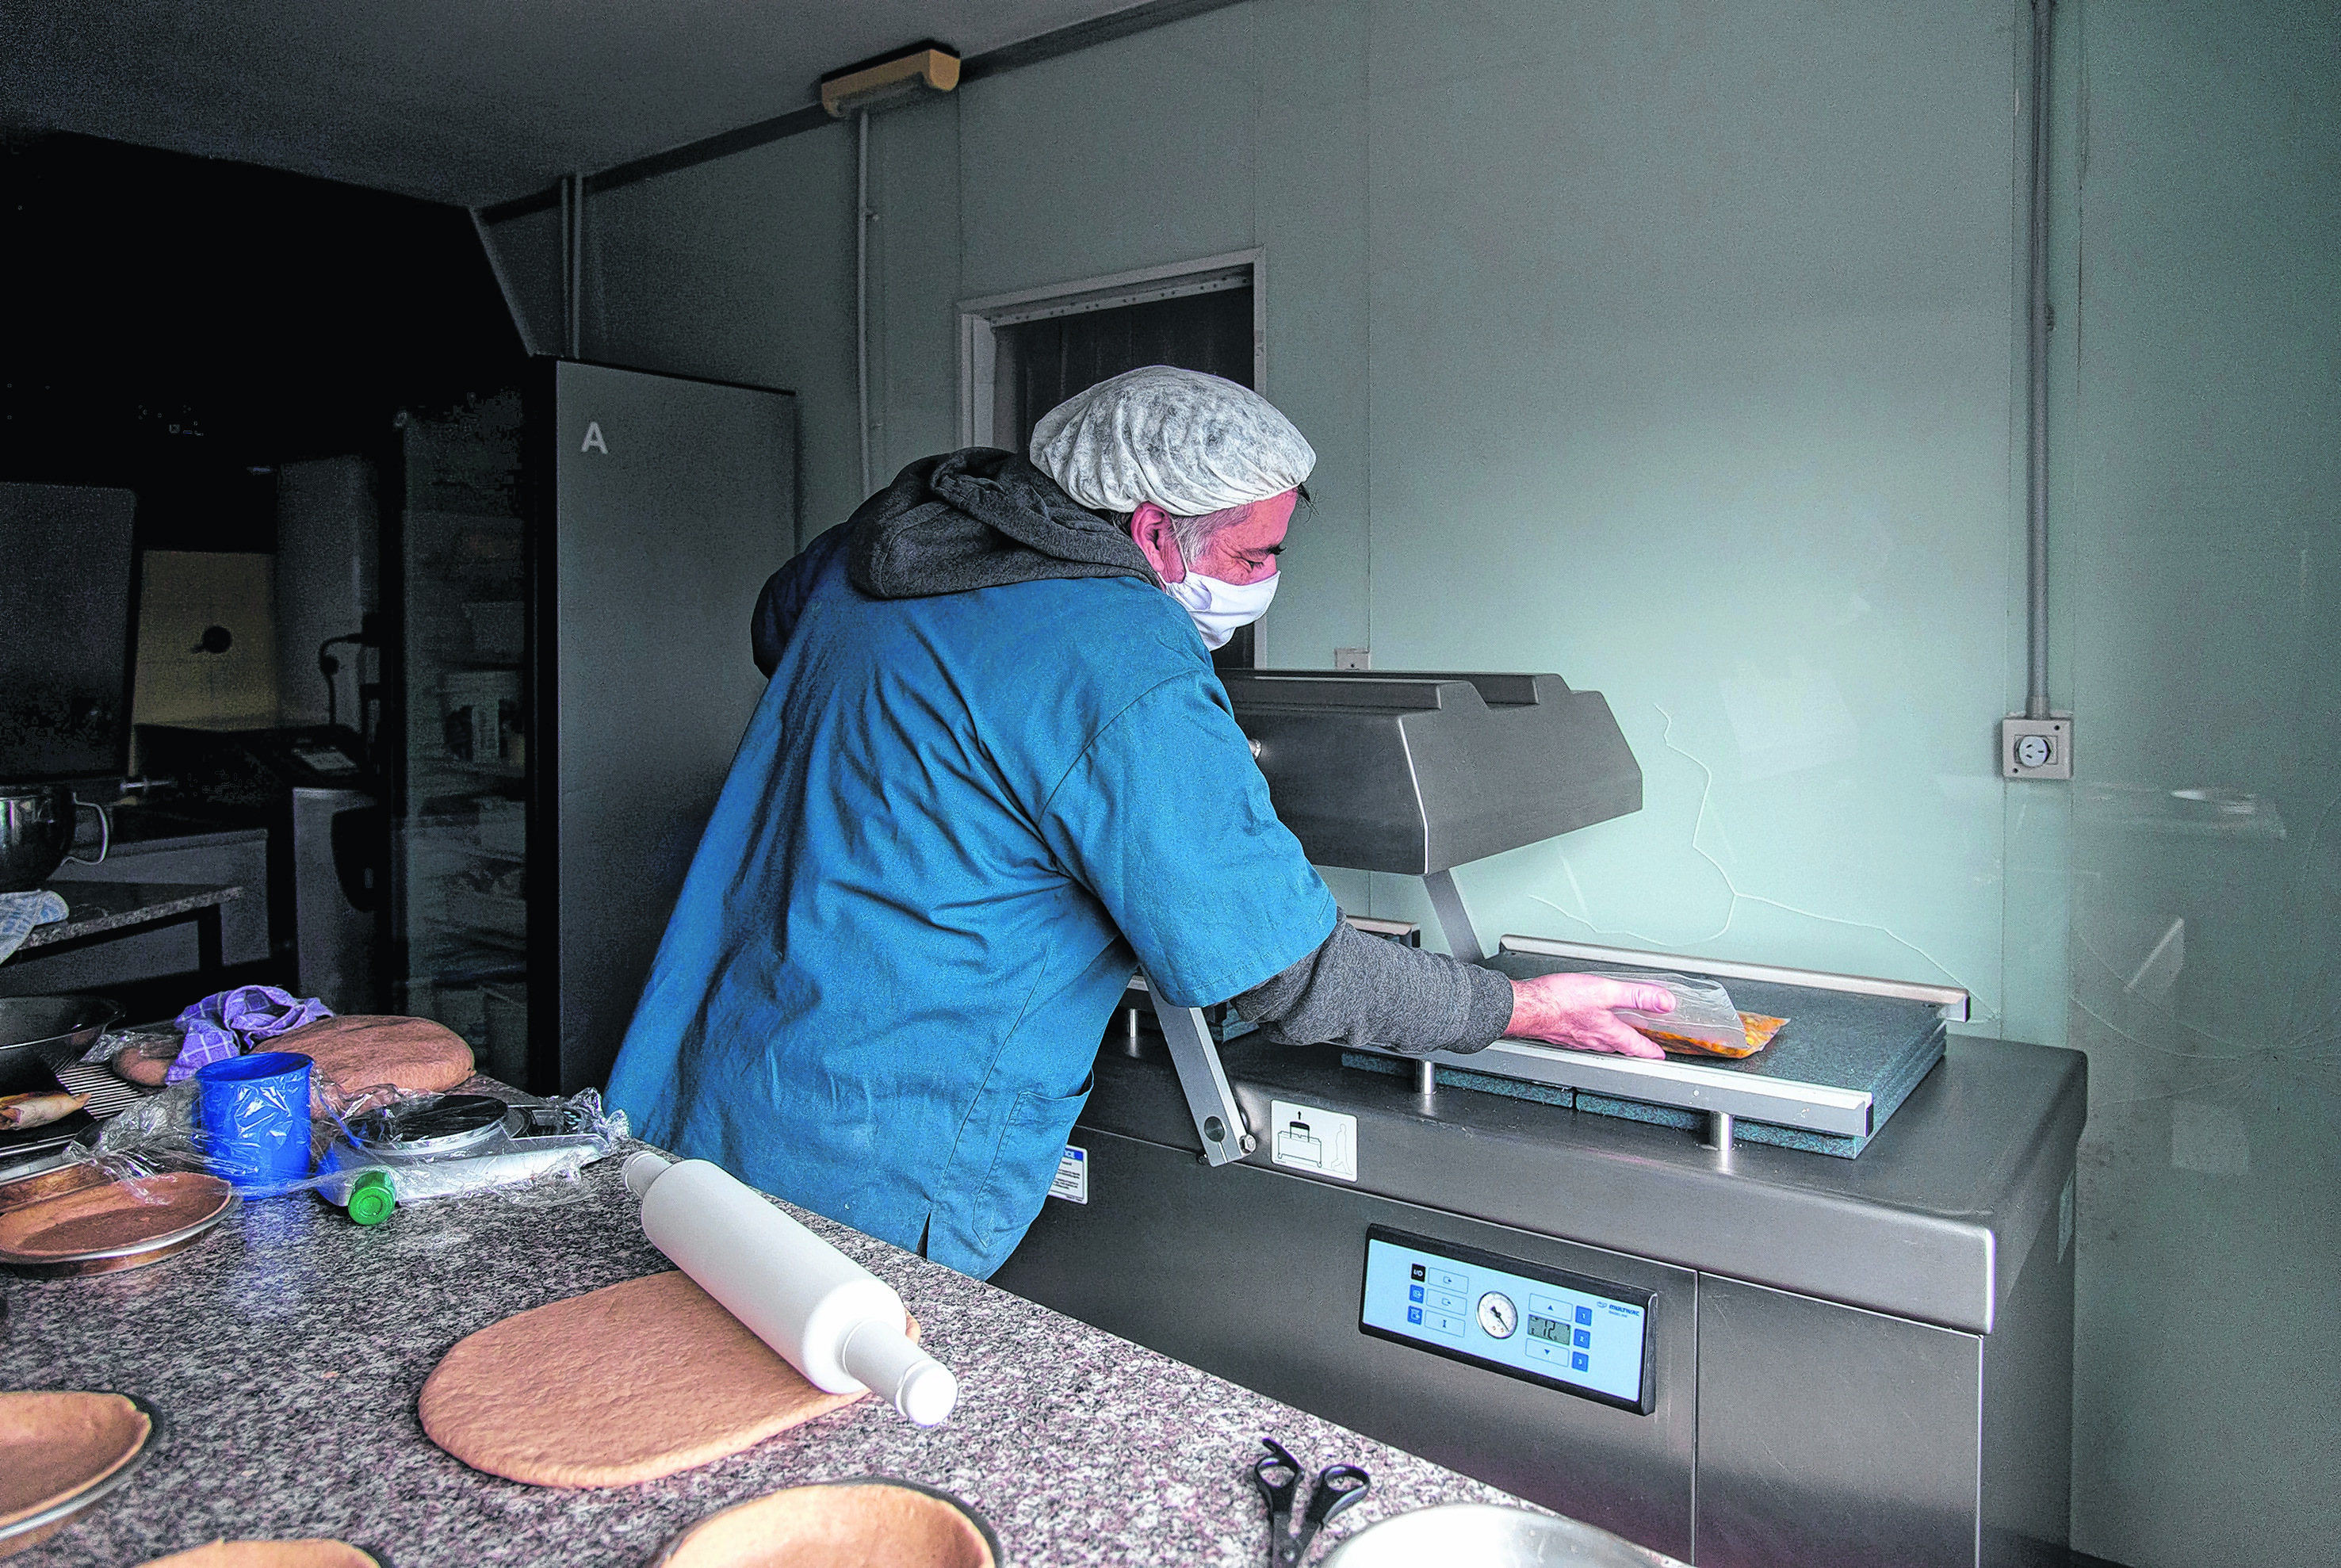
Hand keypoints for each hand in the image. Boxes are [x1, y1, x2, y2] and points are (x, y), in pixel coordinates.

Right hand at [1504, 973, 1673, 1057]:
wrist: (1525, 1007)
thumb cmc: (1559, 1000)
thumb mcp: (1605, 991)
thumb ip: (1636, 996)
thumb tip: (1665, 1002)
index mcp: (1606, 1030)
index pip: (1635, 1044)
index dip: (1650, 1049)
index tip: (1659, 1055)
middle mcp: (1591, 1038)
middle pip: (1617, 1046)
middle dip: (1630, 1047)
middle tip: (1639, 1046)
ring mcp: (1574, 1038)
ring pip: (1598, 1043)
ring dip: (1610, 1042)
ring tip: (1615, 1037)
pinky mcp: (1558, 1033)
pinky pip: (1580, 1038)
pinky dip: (1588, 1036)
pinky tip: (1583, 1026)